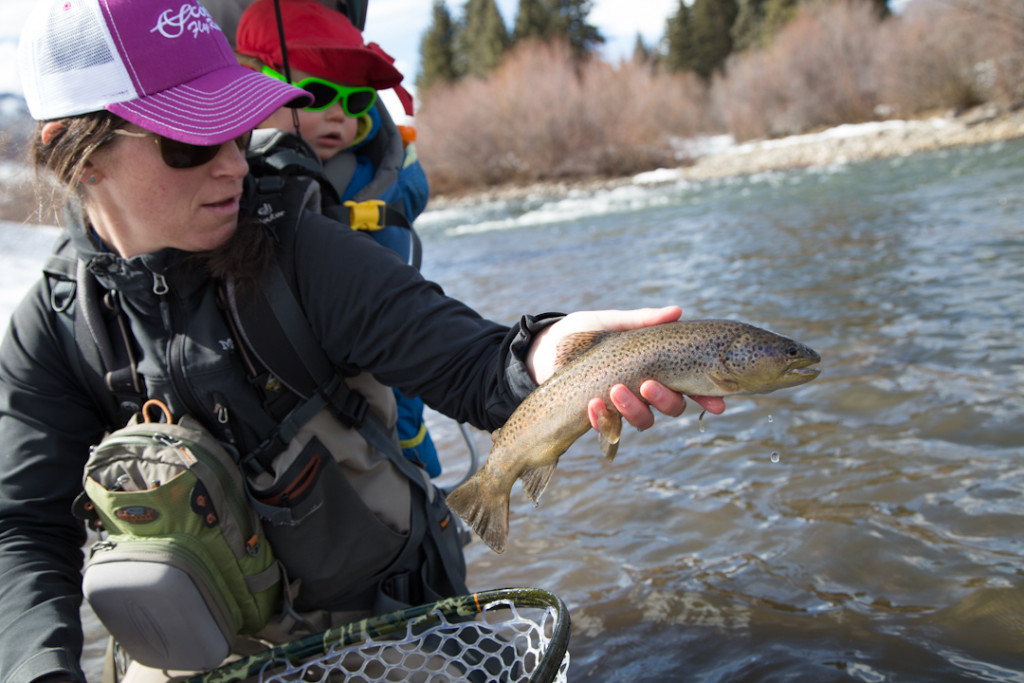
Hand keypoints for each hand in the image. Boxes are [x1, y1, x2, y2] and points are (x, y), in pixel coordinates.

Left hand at [526, 306, 726, 430]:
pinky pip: (609, 427)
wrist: (543, 350)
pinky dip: (602, 417)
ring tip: (614, 391)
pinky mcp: (599, 418)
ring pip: (645, 421)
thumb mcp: (611, 323)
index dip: (707, 396)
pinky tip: (591, 403)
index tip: (719, 402)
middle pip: (673, 407)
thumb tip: (677, 311)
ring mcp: (623, 407)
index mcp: (655, 368)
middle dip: (665, 399)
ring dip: (634, 409)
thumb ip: (642, 321)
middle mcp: (644, 391)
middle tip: (647, 385)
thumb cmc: (582, 334)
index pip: (689, 385)